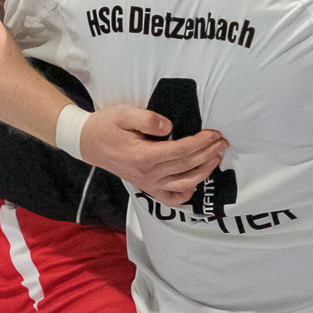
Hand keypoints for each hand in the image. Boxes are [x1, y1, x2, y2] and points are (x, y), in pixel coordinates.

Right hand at [80, 103, 228, 200]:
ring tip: (216, 157)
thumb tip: (170, 127)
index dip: (201, 143)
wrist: (89, 143)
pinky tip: (196, 182)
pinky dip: (186, 194)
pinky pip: (170, 198)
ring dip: (204, 171)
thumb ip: (148, 119)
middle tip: (223, 142)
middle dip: (208, 153)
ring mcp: (148, 184)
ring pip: (184, 183)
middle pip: (187, 166)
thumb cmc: (108, 126)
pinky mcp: (147, 188)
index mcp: (144, 156)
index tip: (214, 134)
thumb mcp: (125, 114)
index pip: (181, 151)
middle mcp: (148, 174)